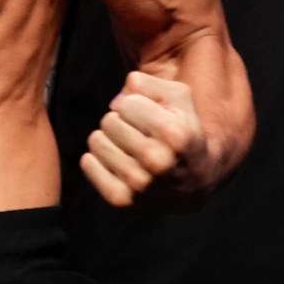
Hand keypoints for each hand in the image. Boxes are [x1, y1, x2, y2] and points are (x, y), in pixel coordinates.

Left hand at [81, 71, 212, 209]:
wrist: (196, 179)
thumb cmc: (183, 129)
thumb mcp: (178, 97)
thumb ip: (145, 83)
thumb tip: (116, 102)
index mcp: (176, 137)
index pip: (126, 104)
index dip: (136, 106)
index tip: (151, 117)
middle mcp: (158, 164)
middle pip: (108, 122)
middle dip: (121, 122)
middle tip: (141, 135)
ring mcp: (139, 186)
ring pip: (95, 141)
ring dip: (109, 140)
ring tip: (132, 149)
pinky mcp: (121, 200)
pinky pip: (87, 164)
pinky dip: (96, 159)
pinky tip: (120, 163)